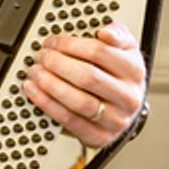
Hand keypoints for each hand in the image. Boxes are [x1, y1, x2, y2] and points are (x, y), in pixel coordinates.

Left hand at [21, 23, 145, 147]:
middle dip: (57, 63)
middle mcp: (128, 97)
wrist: (123, 109)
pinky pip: (69, 121)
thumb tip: (106, 32)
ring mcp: (115, 119)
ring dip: (50, 84)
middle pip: (87, 77)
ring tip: (35, 72)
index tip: (53, 41)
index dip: (70, 45)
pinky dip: (47, 104)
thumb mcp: (125, 50)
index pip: (99, 52)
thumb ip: (117, 34)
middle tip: (41, 56)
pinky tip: (34, 91)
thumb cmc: (119, 76)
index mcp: (134, 71)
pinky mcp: (99, 137)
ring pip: (78, 101)